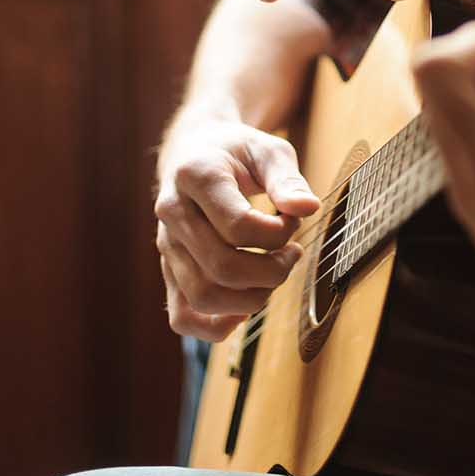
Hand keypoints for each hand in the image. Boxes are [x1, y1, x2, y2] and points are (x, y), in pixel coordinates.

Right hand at [154, 112, 320, 340]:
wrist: (194, 152)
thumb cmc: (237, 152)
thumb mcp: (267, 150)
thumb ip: (287, 178)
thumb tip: (307, 208)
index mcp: (195, 176)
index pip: (238, 226)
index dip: (277, 234)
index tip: (292, 221)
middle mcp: (172, 212)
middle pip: (221, 267)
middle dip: (271, 271)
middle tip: (292, 255)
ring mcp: (167, 245)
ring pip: (202, 297)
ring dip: (251, 299)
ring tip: (272, 276)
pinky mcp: (168, 270)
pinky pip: (182, 317)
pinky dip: (216, 325)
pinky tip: (244, 307)